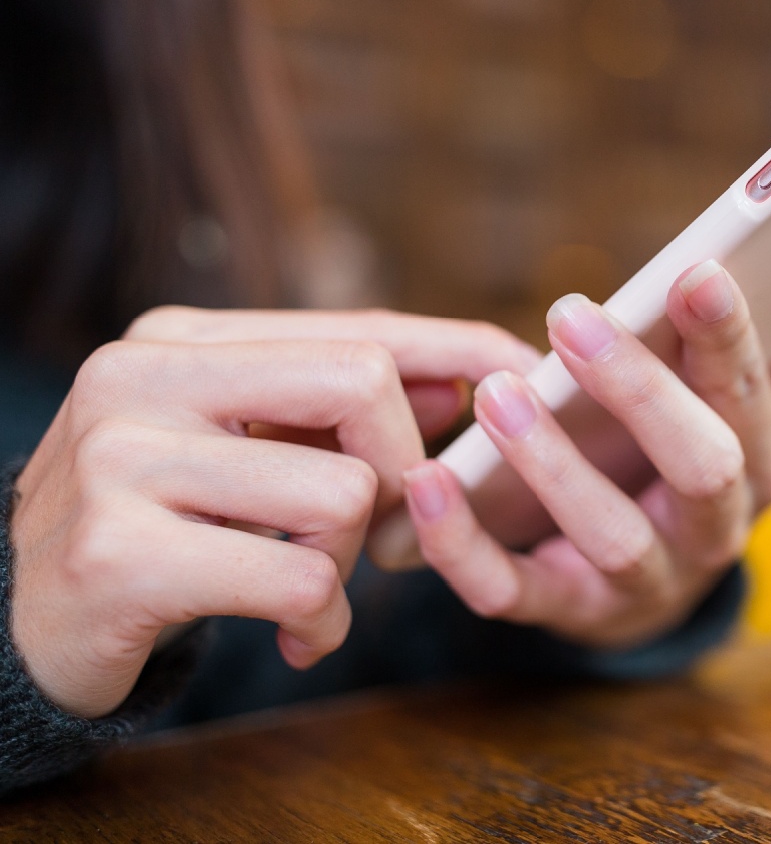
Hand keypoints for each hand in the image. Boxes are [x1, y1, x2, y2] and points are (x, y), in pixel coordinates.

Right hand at [10, 309, 537, 717]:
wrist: (17, 624)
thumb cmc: (157, 529)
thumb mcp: (237, 448)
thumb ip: (334, 413)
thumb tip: (464, 386)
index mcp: (178, 339)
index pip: (355, 328)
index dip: (454, 350)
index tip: (525, 372)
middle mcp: (140, 377)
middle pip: (362, 382)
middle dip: (405, 467)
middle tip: (386, 533)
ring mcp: (120, 461)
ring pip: (340, 495)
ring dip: (350, 565)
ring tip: (310, 594)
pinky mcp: (119, 555)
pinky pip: (301, 581)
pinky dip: (323, 622)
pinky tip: (294, 637)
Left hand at [400, 241, 770, 646]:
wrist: (651, 582)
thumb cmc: (703, 459)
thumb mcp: (762, 399)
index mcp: (767, 463)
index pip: (757, 396)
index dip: (730, 338)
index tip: (697, 270)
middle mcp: (715, 530)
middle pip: (700, 469)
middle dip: (640, 392)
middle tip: (572, 315)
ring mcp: (642, 581)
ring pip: (607, 533)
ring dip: (551, 461)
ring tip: (498, 391)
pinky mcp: (565, 614)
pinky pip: (512, 591)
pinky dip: (464, 542)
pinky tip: (427, 480)